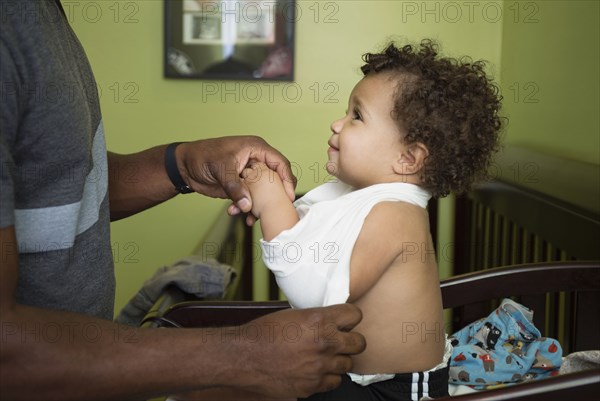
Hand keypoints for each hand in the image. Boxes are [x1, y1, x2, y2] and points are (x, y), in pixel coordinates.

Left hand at [177, 136, 295, 212]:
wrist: (185, 167)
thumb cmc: (202, 156)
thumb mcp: (221, 169)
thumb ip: (235, 187)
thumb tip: (247, 206)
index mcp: (257, 149)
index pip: (280, 163)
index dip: (287, 179)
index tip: (289, 196)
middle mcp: (257, 161)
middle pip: (275, 179)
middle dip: (275, 196)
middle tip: (277, 210)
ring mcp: (250, 175)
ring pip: (264, 192)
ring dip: (258, 206)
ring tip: (251, 217)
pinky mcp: (242, 187)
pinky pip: (251, 199)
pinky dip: (246, 208)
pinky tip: (236, 213)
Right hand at [235, 304, 365, 397]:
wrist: (244, 357)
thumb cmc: (263, 332)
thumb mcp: (293, 315)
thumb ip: (317, 319)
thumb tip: (331, 321)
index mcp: (320, 320)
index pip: (354, 315)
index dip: (350, 317)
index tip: (346, 320)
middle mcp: (324, 343)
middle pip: (359, 343)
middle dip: (351, 340)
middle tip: (341, 340)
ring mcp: (320, 367)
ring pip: (348, 364)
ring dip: (339, 360)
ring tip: (324, 356)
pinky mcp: (312, 385)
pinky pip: (334, 382)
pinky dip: (328, 376)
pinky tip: (316, 370)